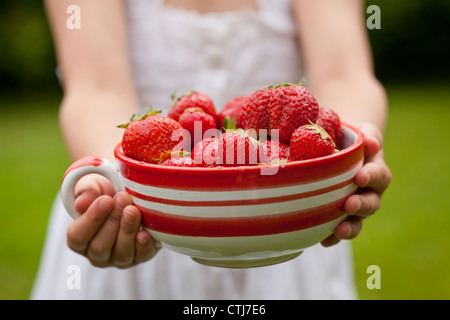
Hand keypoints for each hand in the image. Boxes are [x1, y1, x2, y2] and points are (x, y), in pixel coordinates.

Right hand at [66, 174, 157, 267]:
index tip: (105, 200)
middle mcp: (97, 254)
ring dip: (127, 230)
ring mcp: (118, 258)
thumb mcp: (93, 185)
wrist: (131, 199)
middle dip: (112, 220)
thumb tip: (81, 204)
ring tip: (133, 210)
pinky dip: (143, 245)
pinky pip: (141, 256)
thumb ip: (86, 191)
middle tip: (122, 198)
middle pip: (99, 246)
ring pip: (121, 253)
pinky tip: (145, 233)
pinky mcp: (140, 257)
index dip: (91, 219)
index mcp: (78, 239)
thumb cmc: (106, 194)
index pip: (78, 236)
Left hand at [321, 123, 391, 246]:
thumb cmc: (351, 141)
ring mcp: (355, 207)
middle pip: (371, 203)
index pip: (378, 175)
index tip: (360, 177)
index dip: (371, 177)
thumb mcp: (361, 133)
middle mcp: (369, 193)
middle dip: (361, 205)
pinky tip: (323, 241)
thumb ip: (368, 138)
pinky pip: (338, 231)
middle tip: (349, 205)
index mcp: (375, 172)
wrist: (338, 151)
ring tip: (339, 231)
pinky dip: (332, 238)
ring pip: (357, 221)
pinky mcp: (339, 217)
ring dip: (350, 227)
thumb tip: (370, 144)